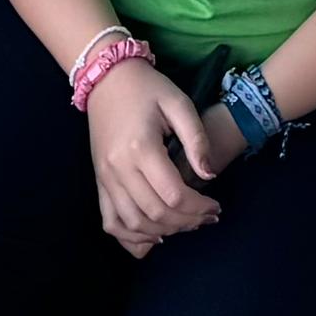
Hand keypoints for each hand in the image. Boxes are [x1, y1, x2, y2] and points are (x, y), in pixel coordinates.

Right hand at [82, 62, 224, 255]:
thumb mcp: (178, 103)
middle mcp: (119, 168)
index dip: (199, 207)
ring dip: (163, 232)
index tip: (216, 206)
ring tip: (186, 224)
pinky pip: (110, 221)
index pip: (174, 195)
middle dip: (187, 222)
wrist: (107, 78)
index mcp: (141, 148)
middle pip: (155, 214)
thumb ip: (196, 139)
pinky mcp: (99, 181)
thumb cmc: (147, 87)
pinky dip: (130, 237)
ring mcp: (105, 178)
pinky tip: (152, 237)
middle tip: (207, 217)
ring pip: (133, 223)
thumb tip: (210, 175)